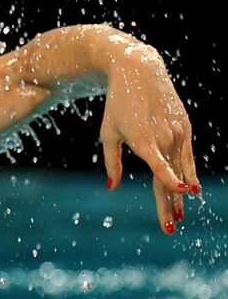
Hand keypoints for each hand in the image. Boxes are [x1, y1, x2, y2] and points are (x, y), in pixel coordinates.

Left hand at [98, 35, 199, 232]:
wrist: (138, 71)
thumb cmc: (117, 104)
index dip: (171, 182)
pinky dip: (188, 173)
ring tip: (177, 216)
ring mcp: (177, 133)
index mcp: (143, 139)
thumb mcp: (108, 132)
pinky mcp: (185, 128)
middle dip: (169, 204)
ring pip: (181, 170)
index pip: (161, 166)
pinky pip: (187, 157)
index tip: (182, 195)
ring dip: (178, 194)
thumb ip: (111, 161)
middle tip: (170, 227)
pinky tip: (190, 189)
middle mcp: (164, 137)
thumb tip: (112, 187)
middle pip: (169, 178)